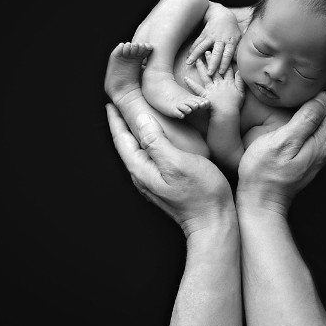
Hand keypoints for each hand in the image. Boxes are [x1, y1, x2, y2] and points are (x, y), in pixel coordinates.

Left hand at [106, 103, 233, 235]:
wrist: (214, 223)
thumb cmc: (200, 192)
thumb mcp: (178, 162)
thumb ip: (157, 142)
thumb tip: (140, 119)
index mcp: (142, 170)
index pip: (122, 140)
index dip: (116, 120)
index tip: (111, 102)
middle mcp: (143, 176)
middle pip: (127, 145)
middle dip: (122, 124)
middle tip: (120, 103)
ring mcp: (154, 180)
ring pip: (138, 150)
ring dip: (135, 132)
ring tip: (135, 115)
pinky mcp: (165, 182)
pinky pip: (150, 155)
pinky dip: (149, 140)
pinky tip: (157, 136)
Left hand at [184, 53, 245, 115]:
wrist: (226, 114)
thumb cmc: (234, 104)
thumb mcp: (241, 92)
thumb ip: (240, 80)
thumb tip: (240, 70)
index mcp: (228, 82)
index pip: (226, 69)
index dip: (223, 60)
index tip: (221, 52)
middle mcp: (219, 83)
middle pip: (214, 69)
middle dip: (211, 60)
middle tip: (207, 51)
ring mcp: (211, 88)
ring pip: (205, 76)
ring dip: (201, 67)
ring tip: (197, 60)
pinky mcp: (205, 95)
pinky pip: (197, 89)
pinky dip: (191, 84)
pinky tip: (186, 78)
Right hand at [186, 4, 241, 74]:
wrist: (222, 15)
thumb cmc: (232, 29)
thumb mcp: (238, 38)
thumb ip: (238, 50)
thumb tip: (240, 63)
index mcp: (230, 41)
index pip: (228, 54)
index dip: (225, 63)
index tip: (221, 72)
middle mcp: (220, 39)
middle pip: (216, 52)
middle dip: (212, 63)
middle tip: (209, 73)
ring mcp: (211, 36)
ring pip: (203, 46)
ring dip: (195, 55)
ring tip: (189, 63)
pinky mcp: (204, 34)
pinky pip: (197, 42)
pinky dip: (192, 49)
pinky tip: (188, 56)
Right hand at [236, 85, 325, 214]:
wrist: (260, 205)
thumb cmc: (265, 173)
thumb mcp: (283, 142)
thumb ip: (306, 120)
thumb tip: (324, 96)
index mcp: (320, 141)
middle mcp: (323, 146)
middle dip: (325, 88)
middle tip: (321, 66)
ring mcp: (315, 153)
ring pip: (320, 118)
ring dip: (317, 99)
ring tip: (311, 79)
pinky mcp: (306, 156)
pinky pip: (312, 127)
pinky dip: (309, 111)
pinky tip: (300, 104)